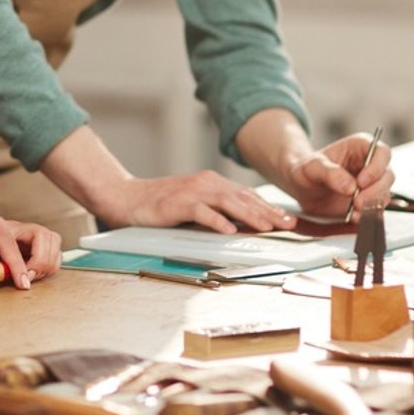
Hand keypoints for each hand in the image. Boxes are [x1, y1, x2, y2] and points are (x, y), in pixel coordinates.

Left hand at [0, 215, 62, 288]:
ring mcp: (26, 233)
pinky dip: (50, 264)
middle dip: (39, 261)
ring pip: (52, 239)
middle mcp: (13, 226)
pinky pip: (54, 249)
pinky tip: (35, 274)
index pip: (11, 243)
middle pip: (41, 234)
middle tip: (28, 279)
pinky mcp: (35, 243)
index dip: (18, 265)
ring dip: (47, 262)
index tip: (23, 284)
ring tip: (31, 277)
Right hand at [97, 171, 296, 233]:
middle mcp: (205, 183)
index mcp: (212, 183)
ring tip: (266, 227)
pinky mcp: (176, 203)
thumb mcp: (194, 205)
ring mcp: (191, 192)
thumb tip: (244, 226)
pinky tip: (229, 231)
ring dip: (249, 215)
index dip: (268, 207)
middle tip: (287, 225)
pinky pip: (200, 212)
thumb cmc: (161, 205)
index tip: (287, 220)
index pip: (246, 195)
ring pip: (227, 202)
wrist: (126, 197)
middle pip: (242, 198)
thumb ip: (217, 211)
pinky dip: (216, 221)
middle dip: (267, 212)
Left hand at [280, 131, 394, 220]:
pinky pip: (376, 210)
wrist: (303, 188)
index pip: (382, 152)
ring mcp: (371, 185)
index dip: (376, 167)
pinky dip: (368, 216)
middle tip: (357, 202)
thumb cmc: (307, 170)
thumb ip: (329, 173)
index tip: (361, 182)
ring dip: (373, 205)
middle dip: (375, 191)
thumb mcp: (312, 166)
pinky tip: (355, 217)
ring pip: (385, 194)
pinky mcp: (368, 202)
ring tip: (354, 211)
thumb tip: (350, 186)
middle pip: (388, 176)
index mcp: (360, 146)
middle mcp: (370, 164)